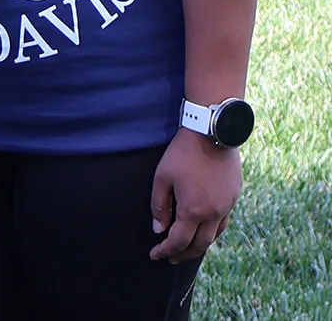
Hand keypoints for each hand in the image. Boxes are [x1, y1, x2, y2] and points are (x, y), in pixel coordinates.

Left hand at [150, 128, 241, 263]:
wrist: (212, 131)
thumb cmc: (183, 153)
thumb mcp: (162, 177)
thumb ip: (159, 206)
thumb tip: (158, 229)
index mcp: (194, 211)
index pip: (179, 242)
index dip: (165, 251)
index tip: (155, 255)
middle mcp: (213, 214)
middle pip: (199, 245)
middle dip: (183, 254)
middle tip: (171, 257)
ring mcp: (227, 206)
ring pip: (214, 236)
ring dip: (200, 245)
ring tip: (188, 247)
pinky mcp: (234, 196)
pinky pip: (223, 222)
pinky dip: (212, 231)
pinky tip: (204, 227)